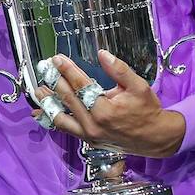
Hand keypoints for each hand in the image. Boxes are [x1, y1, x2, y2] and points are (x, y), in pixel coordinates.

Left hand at [33, 51, 185, 158]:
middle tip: (44, 69)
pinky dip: (53, 119)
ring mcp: (89, 135)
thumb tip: (102, 54)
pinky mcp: (88, 141)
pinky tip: (42, 112)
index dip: (67, 70)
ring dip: (48, 102)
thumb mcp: (139, 86)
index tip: (57, 59)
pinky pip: (66, 129)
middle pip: (67, 99)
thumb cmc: (147, 110)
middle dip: (54, 81)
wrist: (155, 138)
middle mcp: (93, 124)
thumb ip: (119, 69)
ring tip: (39, 89)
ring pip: (61, 118)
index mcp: (105, 110)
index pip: (80, 85)